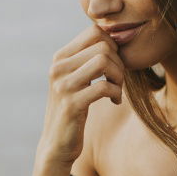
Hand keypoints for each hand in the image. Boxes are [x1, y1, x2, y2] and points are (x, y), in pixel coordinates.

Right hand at [38, 23, 124, 167]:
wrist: (58, 144)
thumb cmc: (73, 109)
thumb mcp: (76, 80)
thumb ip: (87, 59)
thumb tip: (113, 37)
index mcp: (60, 58)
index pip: (94, 31)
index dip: (113, 45)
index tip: (114, 65)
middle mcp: (58, 68)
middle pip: (103, 46)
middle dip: (119, 63)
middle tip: (118, 81)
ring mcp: (63, 85)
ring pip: (103, 62)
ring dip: (119, 77)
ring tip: (117, 90)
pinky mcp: (71, 104)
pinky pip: (104, 87)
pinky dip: (116, 94)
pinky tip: (115, 102)